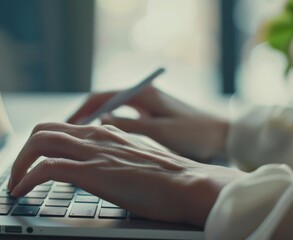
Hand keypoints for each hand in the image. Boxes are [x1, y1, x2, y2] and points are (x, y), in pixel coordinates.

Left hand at [9, 123, 244, 225]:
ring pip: (38, 142)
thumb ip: (111, 154)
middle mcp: (95, 135)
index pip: (61, 128)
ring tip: (14, 184)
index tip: (34, 163)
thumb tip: (95, 162)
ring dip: (19, 163)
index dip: (41, 144)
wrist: (188, 184)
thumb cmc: (167, 177)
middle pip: (43, 130)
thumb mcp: (133, 158)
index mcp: (104, 132)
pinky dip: (26, 178)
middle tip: (19, 172)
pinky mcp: (91, 171)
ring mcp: (92, 151)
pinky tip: (21, 192)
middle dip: (23, 151)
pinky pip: (45, 169)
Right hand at [67, 86, 228, 160]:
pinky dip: (108, 128)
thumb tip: (100, 120)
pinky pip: (122, 119)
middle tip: (68, 134)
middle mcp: (142, 96)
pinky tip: (102, 141)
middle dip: (83, 116)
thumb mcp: (159, 131)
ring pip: (111, 111)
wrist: (224, 136)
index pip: (101, 97)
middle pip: (103, 102)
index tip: (68, 125)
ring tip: (79, 138)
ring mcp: (147, 106)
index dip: (81, 110)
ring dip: (94, 123)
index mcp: (143, 94)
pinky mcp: (151, 116)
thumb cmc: (195, 133)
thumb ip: (129, 125)